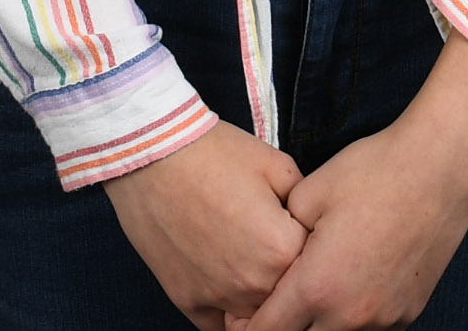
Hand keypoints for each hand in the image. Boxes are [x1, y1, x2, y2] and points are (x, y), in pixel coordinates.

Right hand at [104, 122, 308, 330]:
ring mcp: (217, 297)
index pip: (315, 265)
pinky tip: (226, 280)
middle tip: (270, 242)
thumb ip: (304, 203)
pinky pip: (219, 324)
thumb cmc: (213, 154)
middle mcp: (252, 284)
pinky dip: (227, 309)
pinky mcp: (187, 300)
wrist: (152, 154)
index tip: (296, 230)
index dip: (309, 245)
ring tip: (248, 259)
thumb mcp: (277, 165)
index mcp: (281, 250)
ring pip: (255, 315)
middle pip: (286, 294)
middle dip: (285, 272)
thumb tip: (311, 223)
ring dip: (259, 296)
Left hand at [239, 43, 467, 330]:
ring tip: (316, 290)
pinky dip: (351, 318)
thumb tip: (269, 254)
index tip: (240, 315)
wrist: (442, 168)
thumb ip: (278, 235)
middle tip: (275, 303)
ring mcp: (383, 319)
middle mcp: (350, 315)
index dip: (245, 327)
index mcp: (317, 287)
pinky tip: (351, 285)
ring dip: (318, 324)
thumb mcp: (308, 194)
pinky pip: (368, 329)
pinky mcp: (408, 313)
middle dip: (283, 327)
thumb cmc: (375, 173)